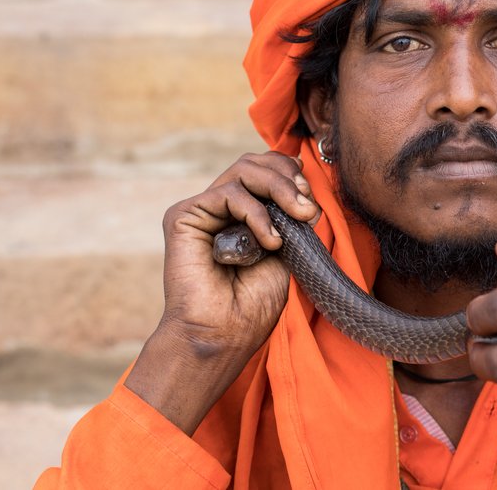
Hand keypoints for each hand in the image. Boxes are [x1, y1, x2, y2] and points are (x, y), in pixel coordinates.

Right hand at [125, 151, 320, 433]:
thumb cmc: (254, 302)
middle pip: (255, 162)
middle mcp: (220, 207)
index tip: (313, 203)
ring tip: (300, 217)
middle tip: (309, 208)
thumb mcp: (286, 247)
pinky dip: (257, 214)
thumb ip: (289, 212)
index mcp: (242, 212)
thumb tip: (304, 176)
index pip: (266, 169)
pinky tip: (270, 242)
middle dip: (289, 178)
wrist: (225, 334)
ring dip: (280, 190)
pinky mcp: (184, 216)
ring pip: (244, 170)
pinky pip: (228, 194)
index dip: (291, 174)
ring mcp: (202, 210)